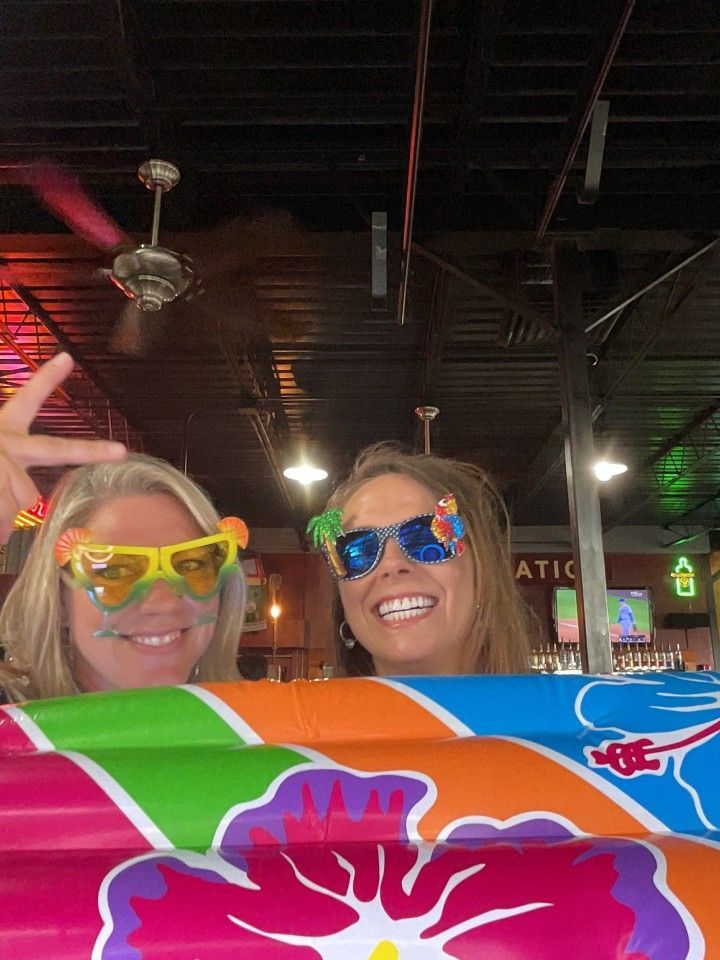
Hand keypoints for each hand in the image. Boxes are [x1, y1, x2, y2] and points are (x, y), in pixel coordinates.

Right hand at [0, 353, 126, 541]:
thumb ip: (9, 485)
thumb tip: (26, 505)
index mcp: (0, 429)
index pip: (24, 400)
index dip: (45, 380)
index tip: (67, 358)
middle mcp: (3, 439)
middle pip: (54, 449)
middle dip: (91, 450)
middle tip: (120, 451)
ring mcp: (2, 455)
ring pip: (22, 497)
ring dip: (4, 517)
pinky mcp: (2, 479)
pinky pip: (7, 512)